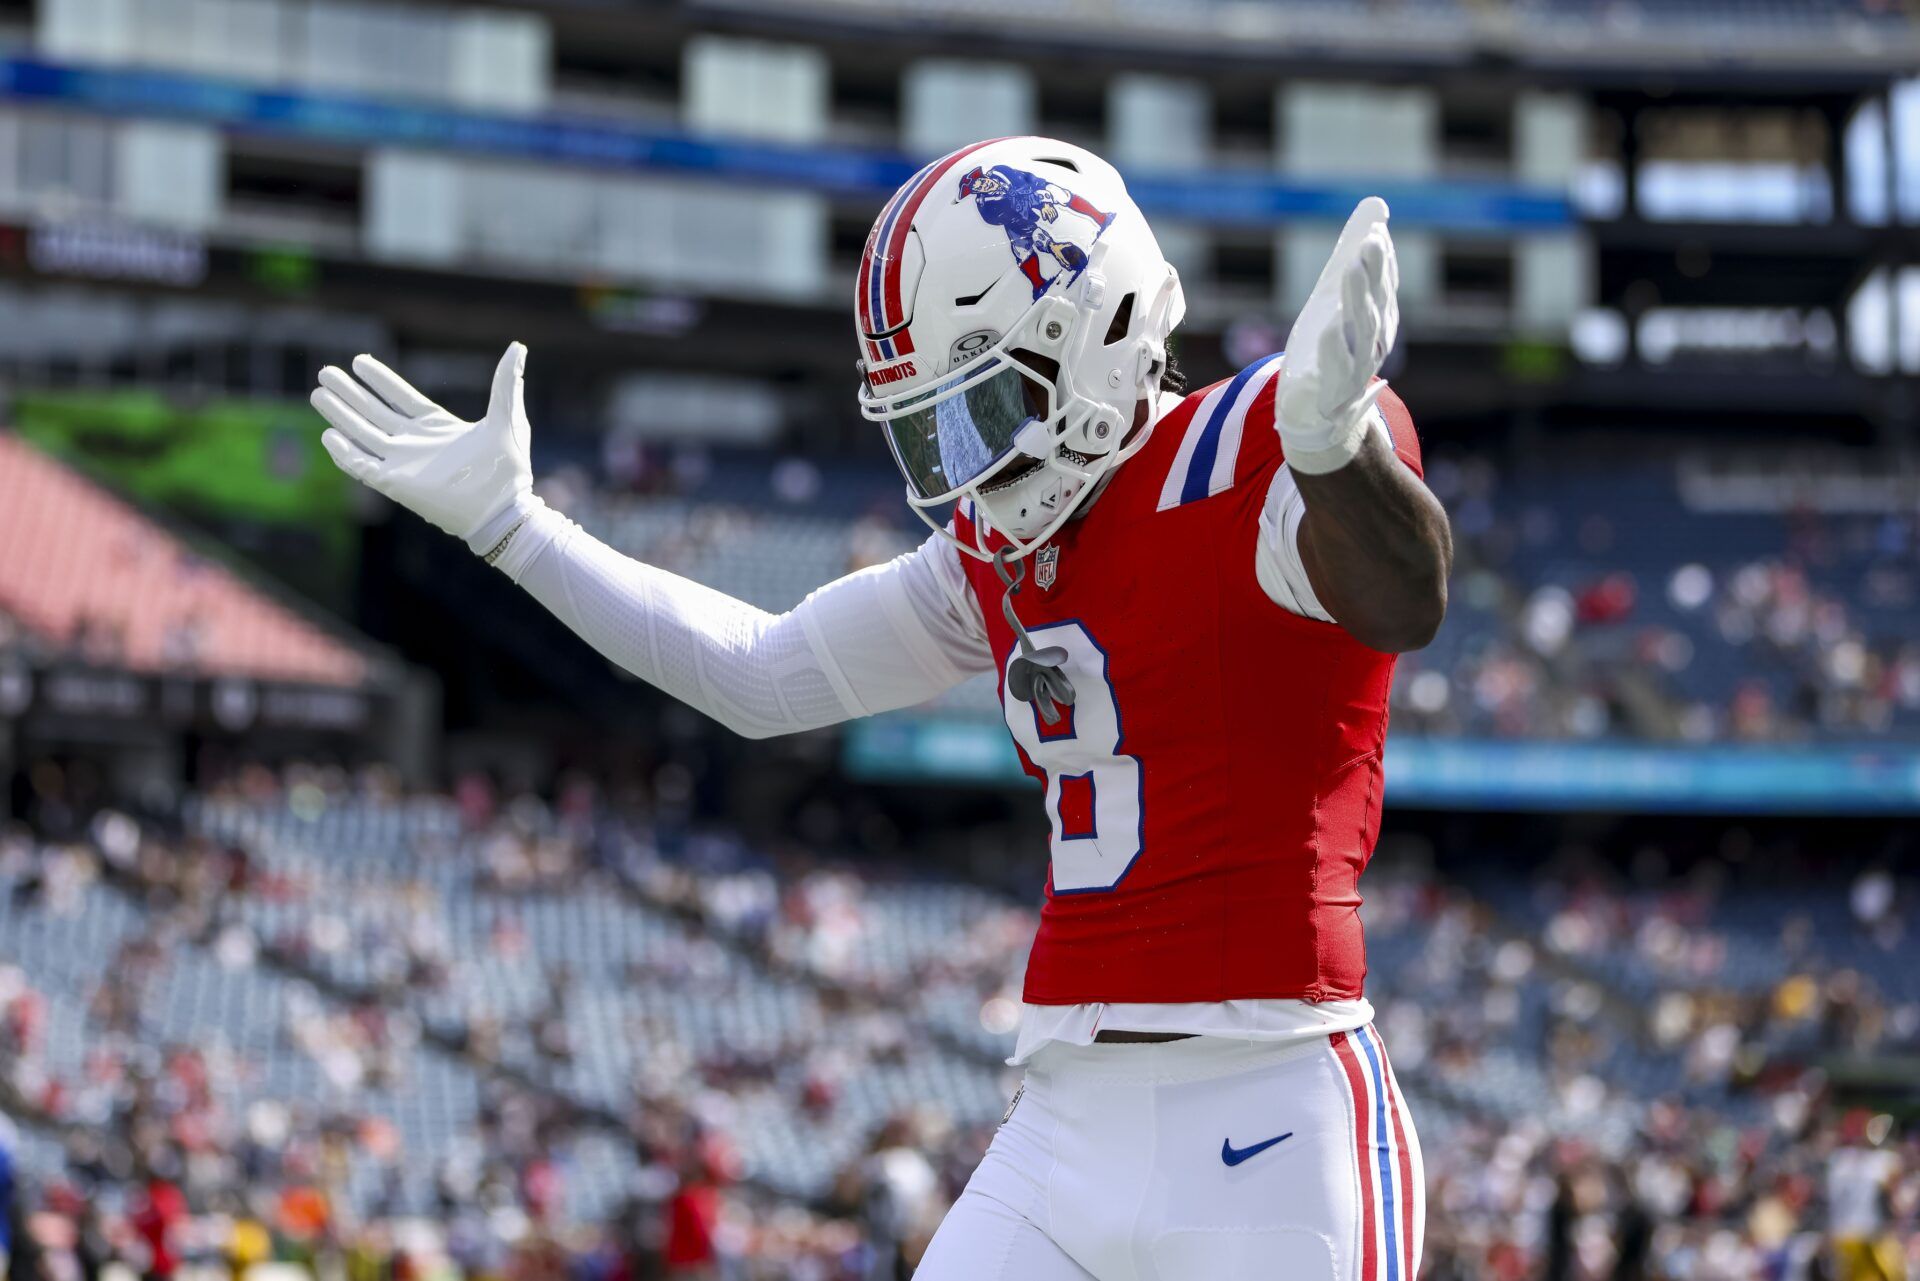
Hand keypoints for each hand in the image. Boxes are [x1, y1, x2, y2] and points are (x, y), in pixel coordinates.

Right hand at [311, 343, 533, 546]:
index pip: (399, 397)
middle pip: (373, 412)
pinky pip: (363, 466)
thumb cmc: (508, 470)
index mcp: (436, 425)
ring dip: (340, 415)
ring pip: (363, 433)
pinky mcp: (396, 484)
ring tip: (317, 394)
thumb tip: (517, 347)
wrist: (504, 509)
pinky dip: (345, 453)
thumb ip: (506, 383)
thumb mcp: (508, 419)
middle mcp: (415, 442)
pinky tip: (328, 436)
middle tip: (324, 372)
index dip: (379, 379)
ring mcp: (403, 463)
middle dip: (349, 393)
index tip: (359, 360)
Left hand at [1275, 197, 1399, 473]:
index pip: (1384, 285)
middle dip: (1373, 274)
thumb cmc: (1330, 347)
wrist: (1316, 411)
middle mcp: (1373, 344)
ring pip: (1361, 333)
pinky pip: (1336, 369)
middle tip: (1368, 242)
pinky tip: (1325, 326)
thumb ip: (1354, 254)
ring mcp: (1355, 369)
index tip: (1373, 230)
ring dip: (1357, 301)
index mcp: (1378, 320)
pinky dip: (1332, 348)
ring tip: (1348, 272)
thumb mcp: (1336, 296)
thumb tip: (1376, 205)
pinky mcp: (1331, 391)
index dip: (1380, 259)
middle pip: (1376, 304)